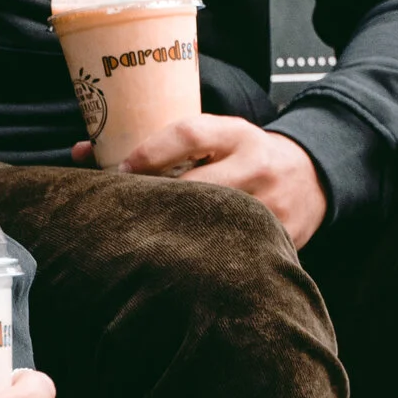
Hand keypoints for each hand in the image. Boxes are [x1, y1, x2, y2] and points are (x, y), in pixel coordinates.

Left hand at [76, 111, 327, 245]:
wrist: (313, 179)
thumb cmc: (248, 155)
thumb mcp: (219, 135)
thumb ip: (166, 143)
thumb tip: (83, 151)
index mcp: (238, 134)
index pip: (188, 133)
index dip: (147, 153)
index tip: (118, 171)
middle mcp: (256, 167)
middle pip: (195, 185)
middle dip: (155, 199)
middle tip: (122, 212)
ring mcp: (270, 207)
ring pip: (211, 223)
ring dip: (173, 233)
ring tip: (142, 241)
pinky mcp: (279, 240)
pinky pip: (232, 251)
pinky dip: (202, 257)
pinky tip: (177, 264)